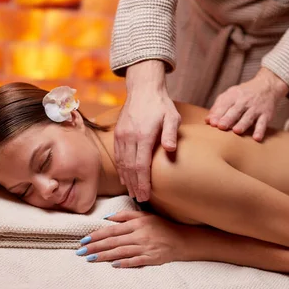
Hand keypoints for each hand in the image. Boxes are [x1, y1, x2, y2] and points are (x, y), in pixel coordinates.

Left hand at [77, 210, 190, 267]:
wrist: (183, 240)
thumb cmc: (161, 227)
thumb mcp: (144, 216)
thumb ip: (125, 216)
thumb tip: (106, 218)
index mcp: (136, 224)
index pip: (112, 230)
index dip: (97, 235)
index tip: (84, 240)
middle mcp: (139, 235)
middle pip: (113, 242)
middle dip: (95, 247)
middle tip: (81, 252)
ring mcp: (145, 247)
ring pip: (121, 252)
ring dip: (104, 256)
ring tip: (90, 259)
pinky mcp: (152, 258)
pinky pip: (135, 261)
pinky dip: (124, 263)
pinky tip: (113, 265)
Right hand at [115, 60, 180, 201]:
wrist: (143, 88)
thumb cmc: (160, 104)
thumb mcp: (171, 116)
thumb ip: (170, 133)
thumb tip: (170, 149)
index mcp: (143, 135)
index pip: (141, 165)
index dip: (143, 183)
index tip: (146, 195)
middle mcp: (129, 137)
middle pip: (130, 168)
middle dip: (134, 185)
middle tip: (140, 199)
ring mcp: (121, 136)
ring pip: (122, 163)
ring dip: (127, 179)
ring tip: (132, 192)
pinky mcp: (118, 134)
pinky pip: (117, 155)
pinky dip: (121, 169)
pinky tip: (125, 178)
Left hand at [205, 67, 288, 140]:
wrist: (267, 86)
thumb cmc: (243, 94)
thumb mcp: (230, 95)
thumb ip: (218, 107)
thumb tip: (207, 120)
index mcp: (233, 96)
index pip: (224, 105)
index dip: (218, 114)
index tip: (212, 123)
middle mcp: (244, 101)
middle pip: (235, 111)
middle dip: (228, 119)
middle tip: (221, 126)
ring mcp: (256, 108)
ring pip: (248, 117)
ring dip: (242, 124)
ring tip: (236, 131)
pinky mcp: (266, 115)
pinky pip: (263, 123)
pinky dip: (260, 131)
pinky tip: (256, 138)